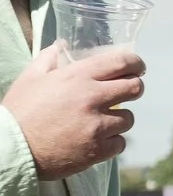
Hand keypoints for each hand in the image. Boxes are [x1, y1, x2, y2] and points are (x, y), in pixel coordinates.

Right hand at [4, 45, 143, 178]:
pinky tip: (98, 140)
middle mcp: (92, 98)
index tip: (137, 68)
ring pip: (129, 118)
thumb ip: (48, 59)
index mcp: (77, 77)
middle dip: (132, 88)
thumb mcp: (30, 79)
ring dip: (119, 118)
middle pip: (135, 88)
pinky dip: (112, 142)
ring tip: (102, 120)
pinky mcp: (97, 150)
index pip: (122, 62)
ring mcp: (97, 125)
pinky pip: (120, 143)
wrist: (11, 149)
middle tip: (123, 93)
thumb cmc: (18, 112)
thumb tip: (61, 45)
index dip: (135, 63)